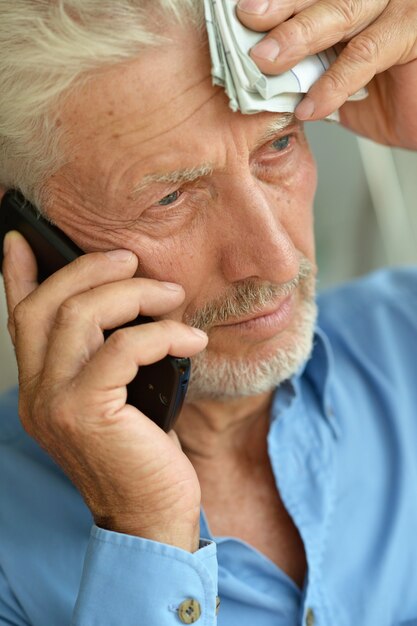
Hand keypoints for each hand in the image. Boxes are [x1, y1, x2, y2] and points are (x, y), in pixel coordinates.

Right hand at [2, 231, 207, 551]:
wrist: (150, 516)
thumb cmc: (142, 453)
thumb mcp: (119, 397)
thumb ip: (107, 356)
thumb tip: (127, 306)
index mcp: (41, 387)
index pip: (21, 318)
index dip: (18, 275)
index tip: (24, 239)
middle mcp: (36, 394)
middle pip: (48, 305)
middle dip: (90, 270)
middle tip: (131, 260)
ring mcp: (55, 403)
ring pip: (79, 316)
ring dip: (132, 293)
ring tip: (171, 293)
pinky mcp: (85, 412)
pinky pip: (122, 348)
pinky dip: (161, 333)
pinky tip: (191, 338)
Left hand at [236, 0, 416, 147]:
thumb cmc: (392, 98)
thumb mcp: (338, 82)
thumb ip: (307, 70)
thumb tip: (261, 74)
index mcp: (353, 2)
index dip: (276, 1)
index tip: (237, 12)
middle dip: (279, 7)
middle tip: (247, 20)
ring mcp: (398, 5)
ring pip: (341, 11)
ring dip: (299, 34)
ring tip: (268, 58)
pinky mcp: (413, 30)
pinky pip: (365, 55)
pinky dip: (334, 82)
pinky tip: (311, 105)